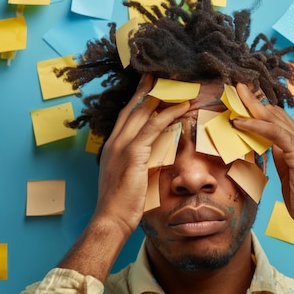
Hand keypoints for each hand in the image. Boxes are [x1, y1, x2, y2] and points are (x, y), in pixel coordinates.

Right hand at [94, 74, 189, 236]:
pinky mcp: (133, 153)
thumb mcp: (128, 177)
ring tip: (180, 84)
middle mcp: (115, 140)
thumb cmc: (121, 204)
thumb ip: (137, 162)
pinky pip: (153, 127)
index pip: (127, 114)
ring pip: (144, 111)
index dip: (139, 97)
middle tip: (165, 73)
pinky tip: (182, 106)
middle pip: (134, 106)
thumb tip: (152, 156)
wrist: (110, 219)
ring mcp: (122, 145)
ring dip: (164, 96)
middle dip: (150, 88)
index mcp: (113, 145)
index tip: (151, 84)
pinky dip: (169, 114)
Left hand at [232, 83, 293, 235]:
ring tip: (236, 97)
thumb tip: (265, 145)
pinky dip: (256, 125)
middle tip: (237, 87)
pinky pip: (275, 133)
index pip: (278, 120)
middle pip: (276, 114)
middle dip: (254, 100)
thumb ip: (280, 157)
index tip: (243, 99)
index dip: (260, 109)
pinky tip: (241, 122)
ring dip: (253, 107)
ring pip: (275, 119)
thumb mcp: (288, 174)